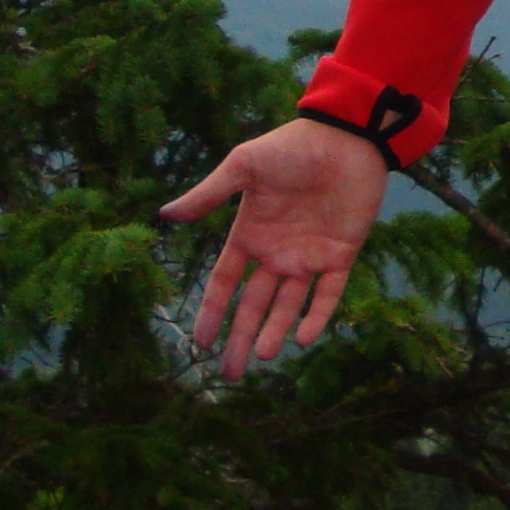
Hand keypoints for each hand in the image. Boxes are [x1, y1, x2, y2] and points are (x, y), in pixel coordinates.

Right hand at [160, 117, 389, 380]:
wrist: (345, 136)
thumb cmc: (291, 146)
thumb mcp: (243, 166)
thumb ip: (208, 194)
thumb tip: (164, 215)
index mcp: (250, 234)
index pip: (226, 283)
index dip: (212, 312)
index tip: (199, 343)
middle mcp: (277, 252)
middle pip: (254, 305)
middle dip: (242, 338)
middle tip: (231, 373)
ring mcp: (309, 255)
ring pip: (289, 305)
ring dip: (275, 331)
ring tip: (262, 357)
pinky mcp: (341, 254)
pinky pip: (328, 293)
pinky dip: (318, 316)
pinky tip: (302, 338)